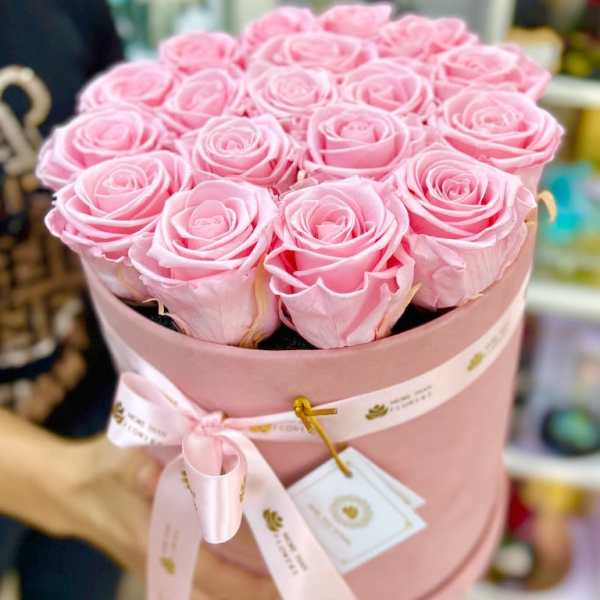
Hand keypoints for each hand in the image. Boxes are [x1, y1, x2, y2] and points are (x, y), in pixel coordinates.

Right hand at [0, 409, 277, 598]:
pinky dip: (220, 580)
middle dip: (252, 592)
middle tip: (293, 580)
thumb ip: (155, 455)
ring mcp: (155, 561)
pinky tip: (242, 568)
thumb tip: (196, 450)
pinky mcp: (153, 557)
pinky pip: (192, 579)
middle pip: (212, 592)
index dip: (247, 583)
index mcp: (155, 534)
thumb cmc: (99, 466)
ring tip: (275, 578)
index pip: (211, 572)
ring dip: (237, 588)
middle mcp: (159, 557)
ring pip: (202, 590)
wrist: (66, 489)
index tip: (281, 583)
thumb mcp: (123, 454)